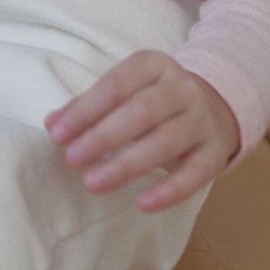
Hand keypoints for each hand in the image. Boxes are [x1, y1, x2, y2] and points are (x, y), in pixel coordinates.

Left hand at [44, 49, 240, 212]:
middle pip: (142, 111)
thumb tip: (52, 124)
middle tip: (73, 160)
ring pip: (165, 141)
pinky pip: (195, 174)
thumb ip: (87, 107)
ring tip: (93, 183)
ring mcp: (202, 119)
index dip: (85, 110)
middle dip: (103, 137)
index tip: (57, 135)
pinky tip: (143, 204)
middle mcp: (181, 87)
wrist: (212, 107)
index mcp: (153, 64)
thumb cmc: (152, 102)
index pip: (115, 85)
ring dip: (127, 165)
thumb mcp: (124, 93)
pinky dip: (169, 191)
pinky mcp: (216, 151)